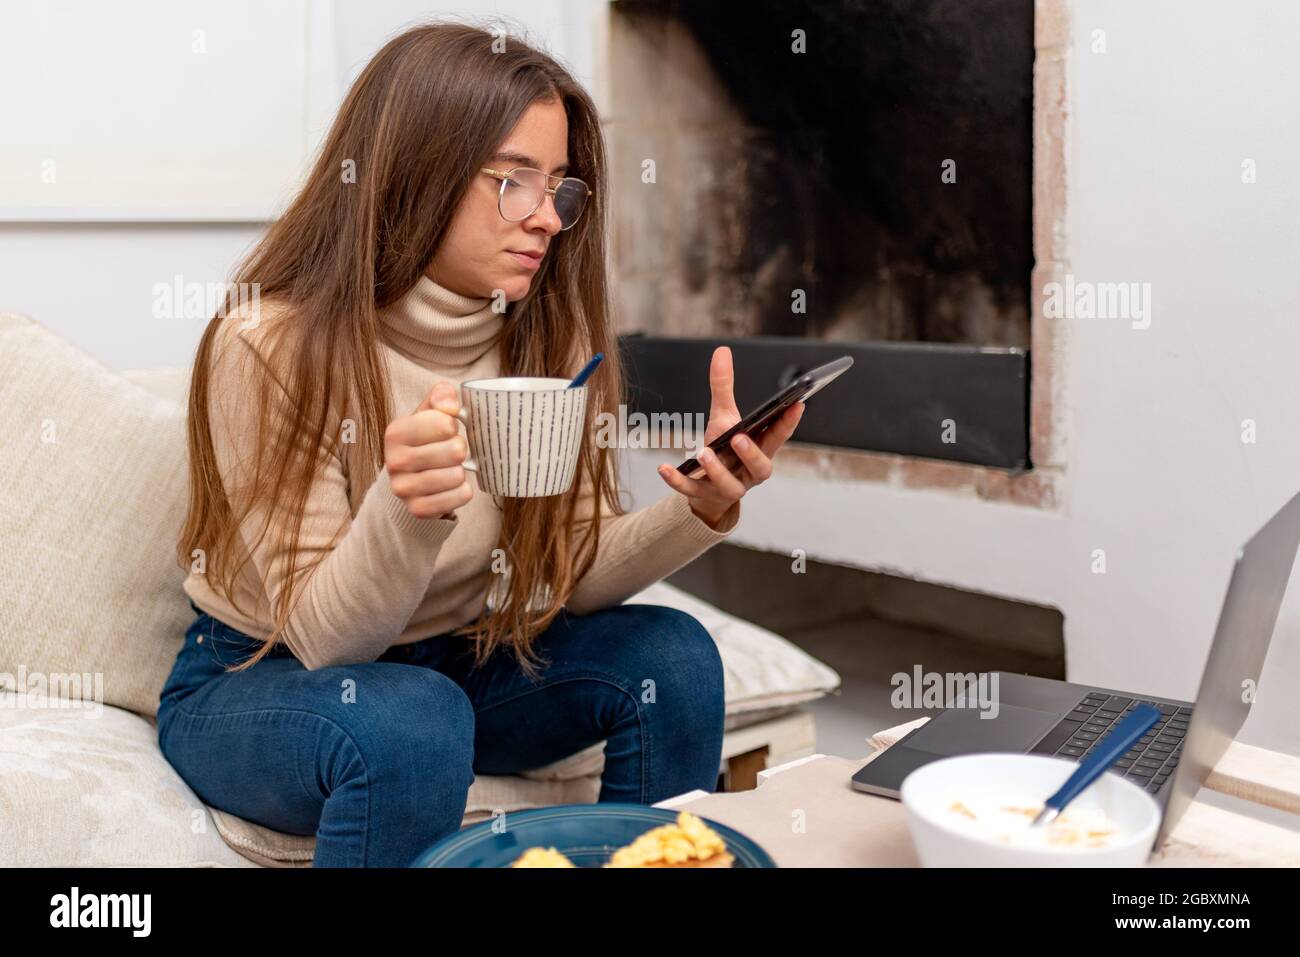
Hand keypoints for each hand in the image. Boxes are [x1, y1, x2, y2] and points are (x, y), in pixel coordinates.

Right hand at [384, 381, 473, 519]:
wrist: (409, 478)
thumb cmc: (424, 440)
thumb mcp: (429, 413)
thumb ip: (441, 397)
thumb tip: (450, 404)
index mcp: (396, 432)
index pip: (445, 423)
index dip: (453, 425)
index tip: (445, 429)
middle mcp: (394, 461)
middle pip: (455, 450)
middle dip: (460, 449)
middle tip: (450, 451)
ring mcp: (404, 488)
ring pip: (458, 475)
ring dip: (460, 470)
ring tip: (448, 467)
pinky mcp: (418, 509)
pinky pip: (461, 496)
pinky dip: (462, 490)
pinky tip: (450, 485)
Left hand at [656, 346, 804, 527]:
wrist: (708, 488)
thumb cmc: (724, 450)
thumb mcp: (724, 417)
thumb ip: (724, 387)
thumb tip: (722, 351)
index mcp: (761, 451)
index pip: (778, 437)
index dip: (788, 422)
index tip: (797, 405)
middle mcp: (749, 472)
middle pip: (761, 468)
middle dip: (751, 454)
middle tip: (740, 438)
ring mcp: (728, 487)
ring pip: (730, 485)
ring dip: (717, 470)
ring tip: (704, 453)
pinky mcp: (704, 496)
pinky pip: (692, 491)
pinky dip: (678, 481)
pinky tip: (663, 468)